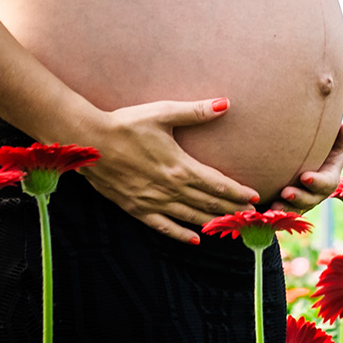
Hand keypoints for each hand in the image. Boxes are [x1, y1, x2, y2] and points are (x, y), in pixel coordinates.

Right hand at [78, 98, 258, 242]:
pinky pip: (163, 226)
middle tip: (251, 216)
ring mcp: (153, 201)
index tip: (255, 197)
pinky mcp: (136, 208)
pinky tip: (195, 239)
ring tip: (231, 226)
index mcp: (180, 167)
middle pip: (209, 203)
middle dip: (232, 209)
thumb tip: (226, 103)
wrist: (87, 140)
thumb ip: (196, 111)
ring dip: (213, 222)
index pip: (218, 184)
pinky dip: (181, 234)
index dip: (238, 192)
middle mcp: (170, 188)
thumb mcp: (163, 113)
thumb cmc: (126, 123)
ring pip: (191, 216)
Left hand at [271, 123, 342, 212]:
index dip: (317, 182)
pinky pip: (280, 216)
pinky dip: (272, 215)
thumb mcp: (331, 144)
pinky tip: (262, 211)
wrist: (295, 164)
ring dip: (285, 209)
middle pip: (310, 200)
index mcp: (328, 179)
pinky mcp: (285, 209)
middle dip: (299, 198)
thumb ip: (341, 137)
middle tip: (286, 193)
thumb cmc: (317, 151)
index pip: (327, 183)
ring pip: (294, 211)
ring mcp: (300, 204)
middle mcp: (315, 194)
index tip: (305, 177)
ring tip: (274, 206)